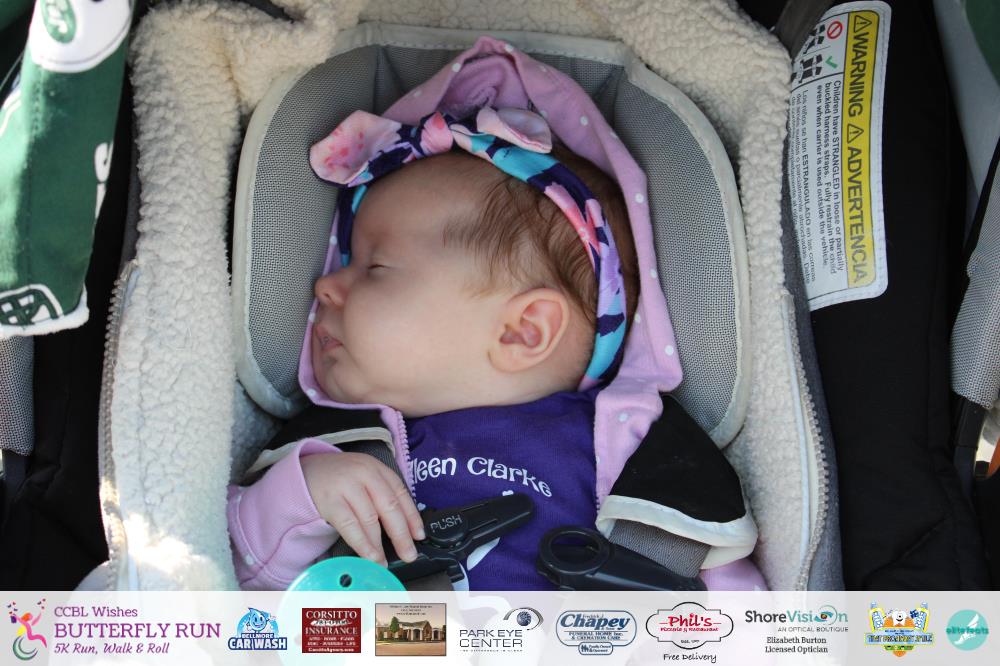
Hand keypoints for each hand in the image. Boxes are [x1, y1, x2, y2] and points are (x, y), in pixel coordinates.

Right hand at [301, 452, 424, 565]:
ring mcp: (346, 486)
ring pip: (369, 519)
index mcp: (376, 468)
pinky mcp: (330, 500)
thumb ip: (381, 495)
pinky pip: (350, 525)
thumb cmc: (340, 479)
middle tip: (409, 554)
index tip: (419, 536)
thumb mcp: (364, 477)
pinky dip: (362, 543)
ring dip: (379, 545)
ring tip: (384, 563)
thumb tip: (403, 528)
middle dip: (401, 534)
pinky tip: (369, 556)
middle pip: (388, 507)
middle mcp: (364, 474)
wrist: (305, 470)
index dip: (412, 516)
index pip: (400, 493)